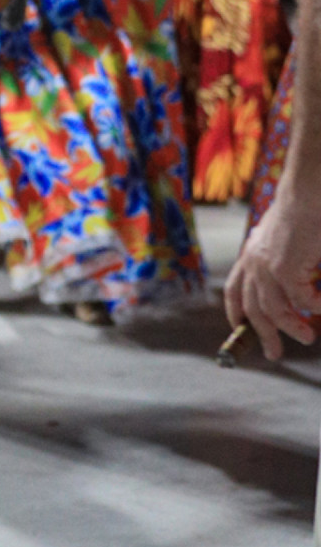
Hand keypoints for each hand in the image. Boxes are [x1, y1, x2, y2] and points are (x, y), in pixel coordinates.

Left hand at [224, 198, 320, 359]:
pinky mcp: (284, 269)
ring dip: (292, 327)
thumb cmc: (303, 213)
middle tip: (274, 354)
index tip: (241, 330)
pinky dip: (316, 306)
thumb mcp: (285, 241)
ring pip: (275, 312)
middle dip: (263, 334)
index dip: (236, 314)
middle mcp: (252, 262)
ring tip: (308, 337)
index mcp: (250, 255)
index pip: (235, 291)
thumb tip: (293, 291)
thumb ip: (283, 263)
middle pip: (252, 310)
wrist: (307, 193)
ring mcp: (266, 267)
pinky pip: (302, 300)